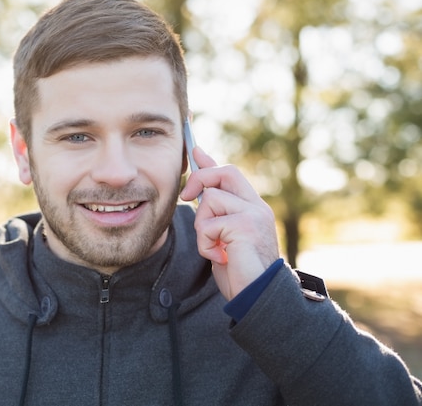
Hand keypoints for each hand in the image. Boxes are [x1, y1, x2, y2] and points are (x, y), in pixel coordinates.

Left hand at [180, 146, 279, 300]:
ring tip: (216, 247)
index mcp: (251, 208)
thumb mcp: (223, 238)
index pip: (230, 175)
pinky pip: (208, 225)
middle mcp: (255, 206)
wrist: (258, 296)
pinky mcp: (245, 227)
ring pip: (210, 200)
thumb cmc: (239, 271)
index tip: (194, 149)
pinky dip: (205, 244)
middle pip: (224, 172)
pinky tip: (219, 257)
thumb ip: (216, 216)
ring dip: (202, 227)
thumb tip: (198, 196)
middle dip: (199, 178)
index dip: (209, 161)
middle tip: (187, 196)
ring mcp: (252, 215)